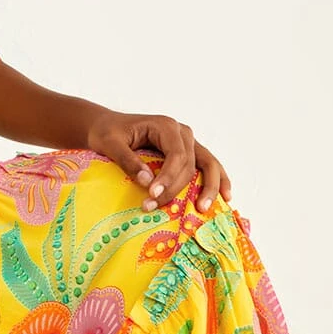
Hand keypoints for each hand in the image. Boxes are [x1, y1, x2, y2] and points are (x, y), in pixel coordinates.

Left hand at [85, 110, 230, 213]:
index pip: (176, 155)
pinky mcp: (187, 153)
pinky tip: (225, 197)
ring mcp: (188, 142)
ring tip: (204, 208)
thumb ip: (127, 160)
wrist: (107, 126)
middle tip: (156, 208)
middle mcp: (182, 132)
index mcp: (166, 126)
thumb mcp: (110, 143)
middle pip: (191, 164)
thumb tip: (146, 181)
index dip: (168, 177)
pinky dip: (218, 180)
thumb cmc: (107, 132)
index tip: (153, 195)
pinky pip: (208, 166)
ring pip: (208, 164)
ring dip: (210, 186)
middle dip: (177, 189)